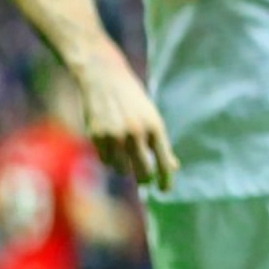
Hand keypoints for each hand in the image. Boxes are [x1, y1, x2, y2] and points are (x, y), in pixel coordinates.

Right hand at [75, 56, 179, 191]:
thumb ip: (160, 143)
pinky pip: (105, 161)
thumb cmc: (133, 100)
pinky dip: (109, 160)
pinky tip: (111, 147)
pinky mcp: (96, 136)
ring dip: (125, 168)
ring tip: (125, 155)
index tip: (165, 190)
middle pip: (143, 172)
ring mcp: (114, 136)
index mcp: (155, 127)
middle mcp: (136, 133)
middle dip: (145, 179)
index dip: (166, 180)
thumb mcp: (152, 117)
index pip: (164, 162)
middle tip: (145, 179)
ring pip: (121, 169)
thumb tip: (172, 168)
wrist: (104, 78)